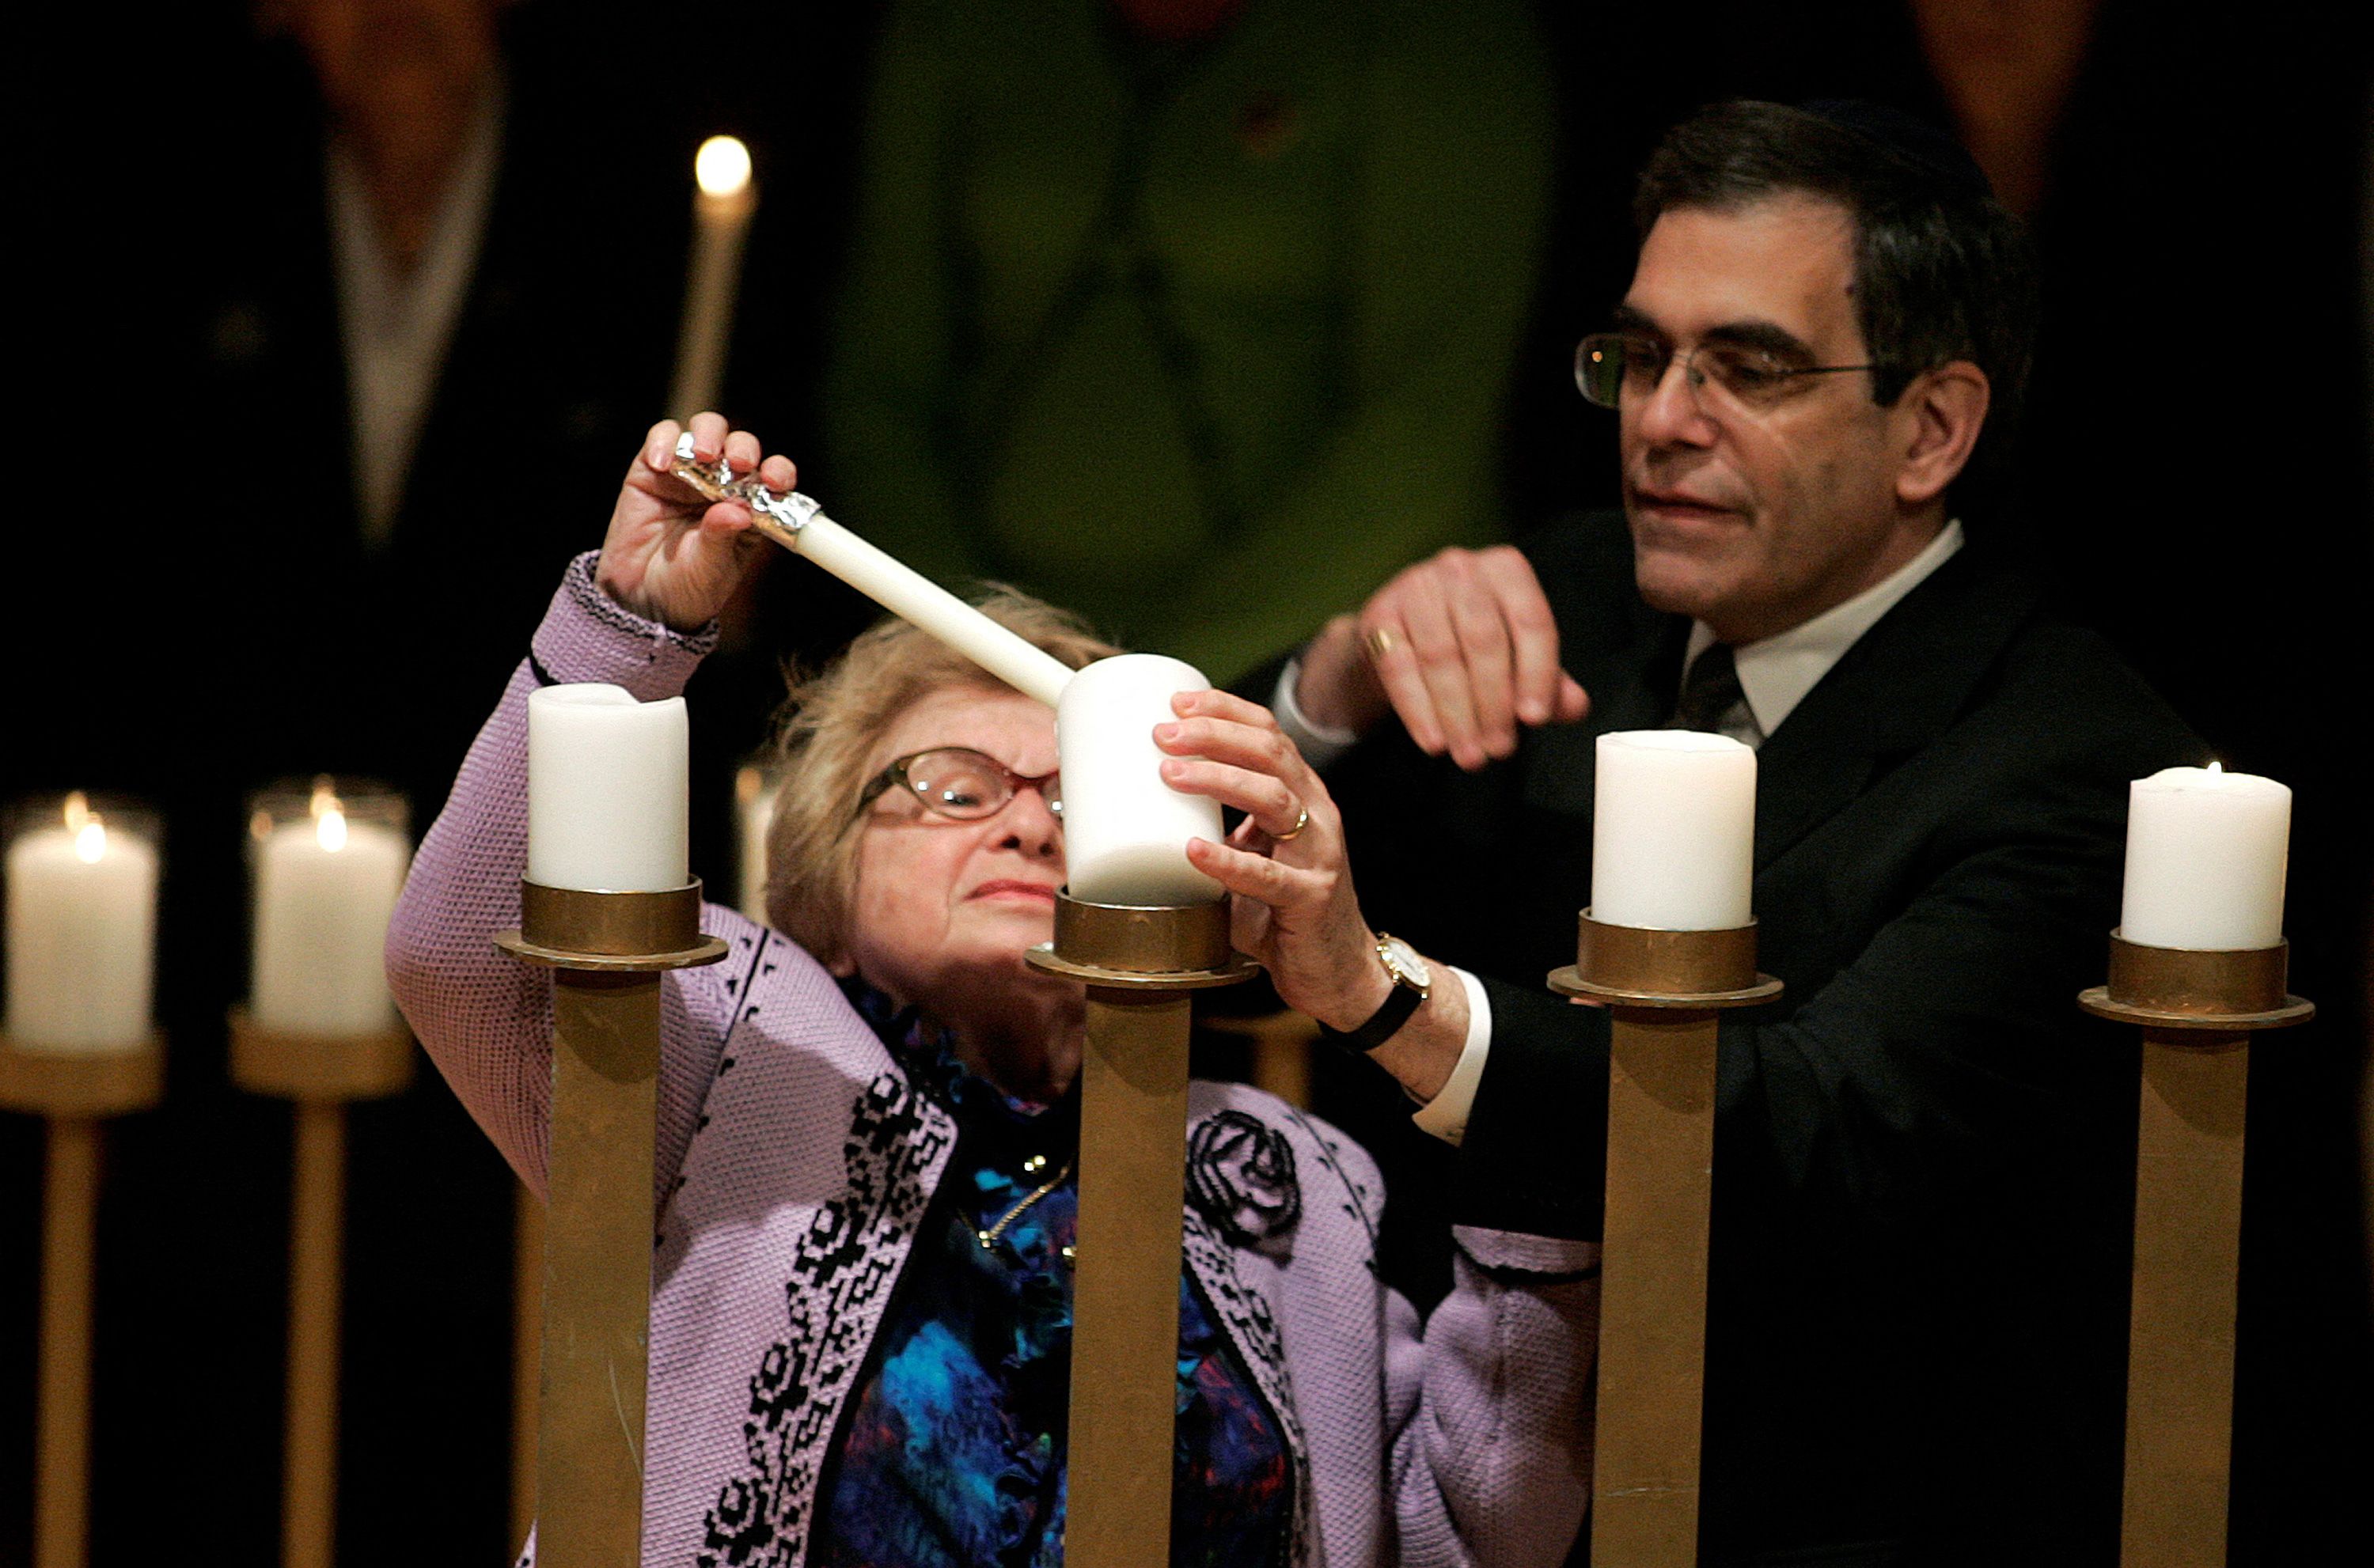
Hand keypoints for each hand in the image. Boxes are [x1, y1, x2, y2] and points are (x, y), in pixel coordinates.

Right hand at [594, 413, 795, 631]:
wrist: (641, 598)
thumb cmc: (686, 587)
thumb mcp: (711, 570)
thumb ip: (722, 539)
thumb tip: (738, 511)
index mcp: (750, 508)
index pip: (772, 478)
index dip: (778, 471)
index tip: (775, 480)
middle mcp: (722, 484)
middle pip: (740, 446)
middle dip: (743, 447)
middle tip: (739, 463)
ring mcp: (688, 473)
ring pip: (705, 431)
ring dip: (709, 435)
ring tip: (705, 455)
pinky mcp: (652, 468)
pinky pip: (661, 438)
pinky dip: (664, 441)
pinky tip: (662, 462)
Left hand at [1153, 689, 1395, 1032]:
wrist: (1337, 971)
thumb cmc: (1282, 911)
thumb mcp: (1252, 855)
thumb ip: (1215, 831)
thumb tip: (1133, 813)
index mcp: (1302, 795)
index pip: (1268, 733)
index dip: (1225, 710)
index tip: (1176, 702)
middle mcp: (1317, 815)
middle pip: (1271, 753)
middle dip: (1215, 734)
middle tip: (1163, 733)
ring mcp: (1319, 855)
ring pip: (1274, 799)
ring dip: (1219, 779)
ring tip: (1171, 774)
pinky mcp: (1311, 899)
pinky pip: (1268, 876)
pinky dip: (1229, 861)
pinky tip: (1195, 851)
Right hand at [1295, 545, 1588, 769]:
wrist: (1398, 635)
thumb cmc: (1468, 642)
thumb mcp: (1514, 655)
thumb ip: (1548, 680)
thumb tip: (1576, 707)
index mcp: (1506, 569)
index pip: (1531, 622)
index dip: (1537, 674)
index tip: (1536, 719)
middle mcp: (1460, 568)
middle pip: (1484, 641)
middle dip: (1494, 703)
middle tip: (1500, 748)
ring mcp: (1415, 586)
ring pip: (1441, 657)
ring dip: (1458, 715)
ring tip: (1470, 755)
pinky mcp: (1379, 614)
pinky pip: (1400, 668)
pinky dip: (1418, 710)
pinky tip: (1433, 742)